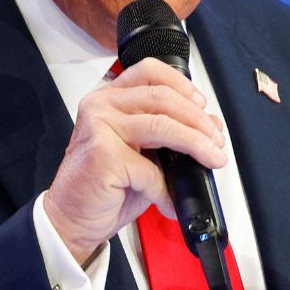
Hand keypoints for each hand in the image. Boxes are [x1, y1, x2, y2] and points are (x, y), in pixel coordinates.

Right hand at [44, 57, 227, 263]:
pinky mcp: (103, 155)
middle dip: (199, 120)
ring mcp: (99, 127)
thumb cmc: (104, 186)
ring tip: (212, 159)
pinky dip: (167, 189)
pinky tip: (170, 201)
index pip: (150, 71)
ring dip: (196, 143)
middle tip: (217, 141)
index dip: (183, 85)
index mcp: (109, 98)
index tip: (203, 107)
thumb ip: (167, 133)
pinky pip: (151, 170)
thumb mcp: (140, 151)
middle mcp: (101, 106)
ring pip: (163, 125)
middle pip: (163, 97)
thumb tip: (209, 126)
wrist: (72, 218)